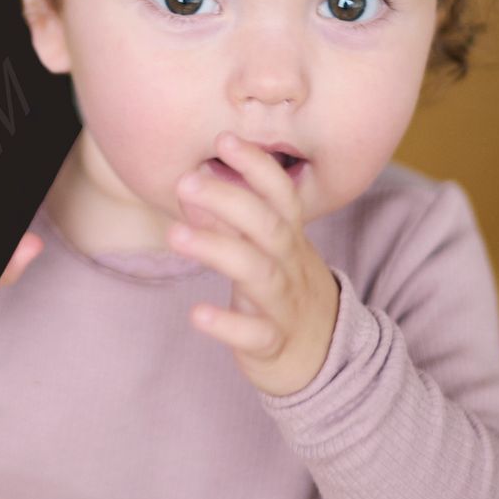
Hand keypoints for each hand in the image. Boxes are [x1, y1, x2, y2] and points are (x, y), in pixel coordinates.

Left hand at [169, 132, 339, 397]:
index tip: (225, 138)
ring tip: (175, 235)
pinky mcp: (273, 345)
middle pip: (268, 227)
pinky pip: (255, 334)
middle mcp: (291, 266)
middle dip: (229, 200)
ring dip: (218, 250)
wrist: (324, 359)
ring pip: (259, 274)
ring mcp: (284, 305)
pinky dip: (228, 324)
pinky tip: (197, 313)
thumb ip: (228, 221)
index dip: (257, 166)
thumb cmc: (283, 292)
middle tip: (185, 181)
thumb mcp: (263, 253)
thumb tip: (190, 186)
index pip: (280, 194)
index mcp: (289, 239)